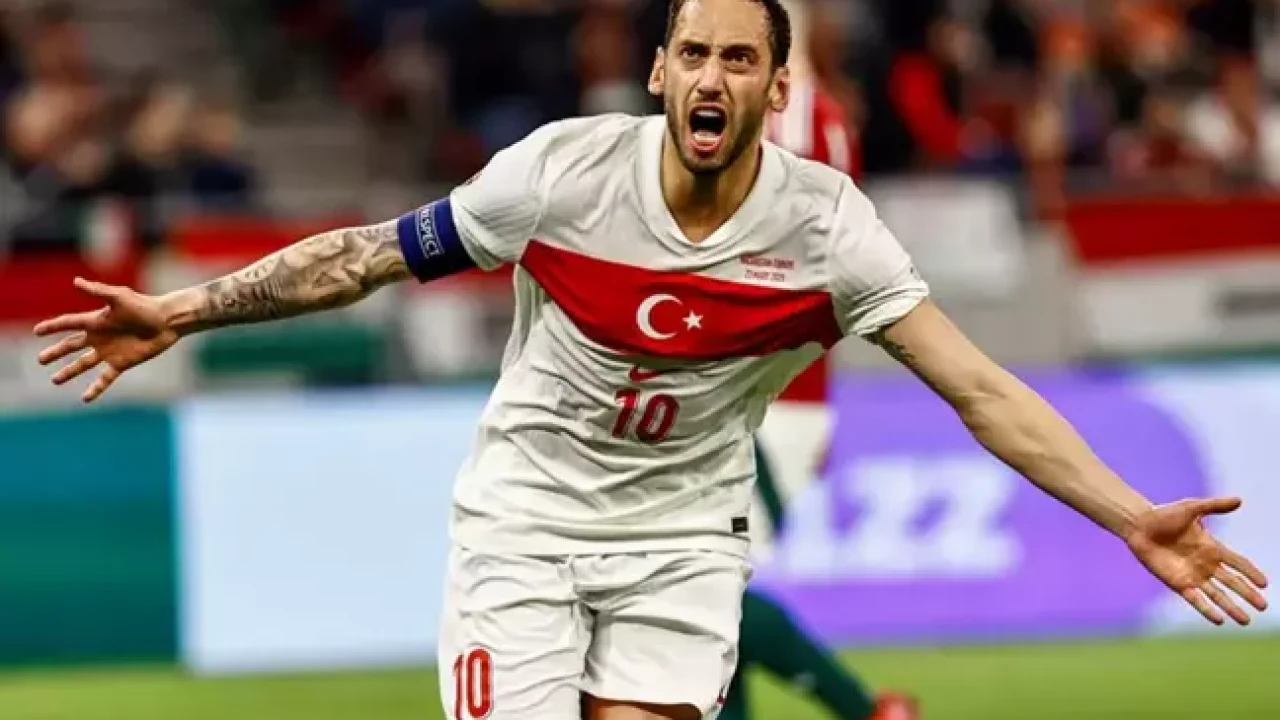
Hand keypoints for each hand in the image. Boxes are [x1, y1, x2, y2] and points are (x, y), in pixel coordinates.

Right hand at [34, 277, 178, 402]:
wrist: (167, 321)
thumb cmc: (144, 306)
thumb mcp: (120, 297)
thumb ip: (98, 291)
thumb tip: (75, 281)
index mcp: (96, 321)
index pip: (69, 323)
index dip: (53, 327)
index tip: (37, 331)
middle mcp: (99, 337)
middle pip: (71, 346)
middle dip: (55, 353)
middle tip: (41, 360)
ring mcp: (109, 351)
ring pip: (83, 364)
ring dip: (69, 372)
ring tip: (54, 380)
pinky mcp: (121, 363)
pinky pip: (105, 378)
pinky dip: (95, 388)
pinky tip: (85, 398)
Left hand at [1125, 497, 1267, 624]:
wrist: (1138, 525)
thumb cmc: (1164, 515)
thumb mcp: (1190, 508)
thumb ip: (1214, 506)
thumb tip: (1239, 500)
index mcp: (1212, 547)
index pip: (1238, 562)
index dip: (1251, 572)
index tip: (1265, 584)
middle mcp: (1205, 564)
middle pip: (1232, 582)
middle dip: (1248, 594)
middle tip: (1263, 607)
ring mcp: (1192, 575)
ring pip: (1217, 595)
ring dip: (1232, 608)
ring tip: (1246, 621)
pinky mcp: (1177, 583)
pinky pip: (1196, 599)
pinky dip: (1207, 610)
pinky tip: (1219, 620)